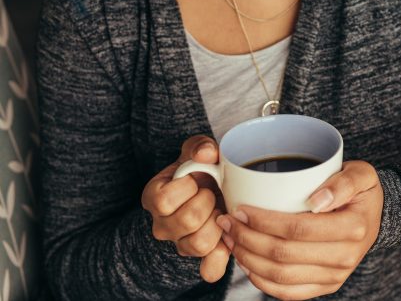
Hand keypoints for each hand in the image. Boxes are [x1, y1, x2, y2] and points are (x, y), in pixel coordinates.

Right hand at [141, 135, 230, 282]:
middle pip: (187, 221)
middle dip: (208, 202)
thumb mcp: (196, 153)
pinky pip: (210, 269)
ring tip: (220, 211)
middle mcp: (163, 226)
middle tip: (213, 194)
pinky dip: (223, 255)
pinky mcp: (201, 259)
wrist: (206, 191)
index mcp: (155, 199)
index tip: (197, 179)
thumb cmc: (201, 172)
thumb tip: (206, 154)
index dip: (187, 187)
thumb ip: (199, 147)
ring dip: (218, 224)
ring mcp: (180, 244)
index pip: (163, 201)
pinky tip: (228, 236)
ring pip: (200, 244)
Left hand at [217, 160, 383, 299]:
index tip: (241, 208)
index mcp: (353, 228)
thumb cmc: (361, 191)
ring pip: (280, 276)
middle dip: (248, 239)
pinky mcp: (326, 287)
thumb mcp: (360, 174)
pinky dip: (261, 281)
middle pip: (284, 255)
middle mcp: (345, 257)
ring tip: (231, 239)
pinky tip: (246, 262)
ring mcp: (335, 276)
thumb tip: (316, 201)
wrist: (374, 216)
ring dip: (248, 259)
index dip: (264, 222)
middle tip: (228, 222)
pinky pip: (288, 292)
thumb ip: (343, 182)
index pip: (298, 229)